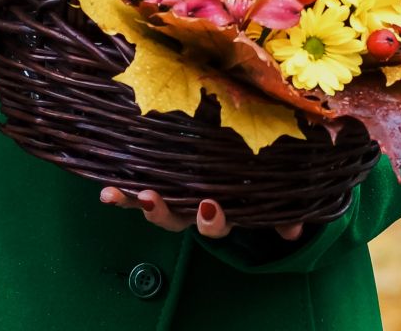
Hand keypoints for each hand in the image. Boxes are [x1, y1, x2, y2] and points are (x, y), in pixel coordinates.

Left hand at [98, 187, 305, 240]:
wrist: (244, 170)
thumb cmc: (258, 184)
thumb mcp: (271, 200)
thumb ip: (281, 215)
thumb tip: (295, 231)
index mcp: (221, 213)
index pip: (215, 223)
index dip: (212, 219)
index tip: (209, 206)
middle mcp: (192, 209)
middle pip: (175, 219)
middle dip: (162, 212)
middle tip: (152, 200)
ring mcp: (174, 197)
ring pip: (153, 206)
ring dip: (132, 202)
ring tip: (114, 195)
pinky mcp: (159, 182)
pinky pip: (136, 191)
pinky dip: (121, 193)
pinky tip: (104, 189)